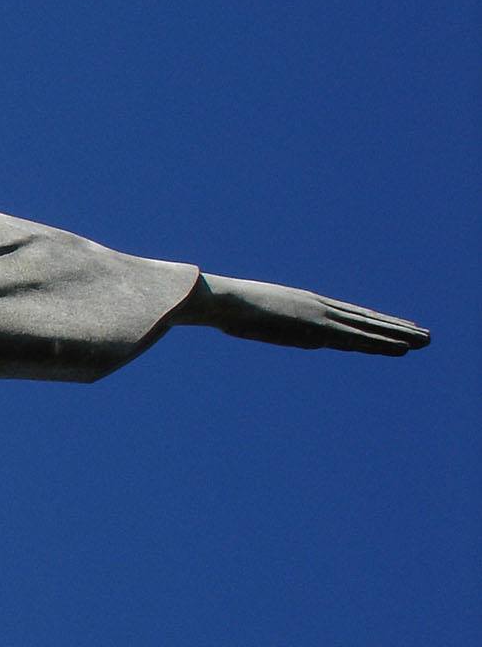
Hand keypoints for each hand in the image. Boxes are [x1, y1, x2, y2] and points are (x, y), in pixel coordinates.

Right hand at [178, 274, 429, 355]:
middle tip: (426, 335)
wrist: (221, 299)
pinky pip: (357, 338)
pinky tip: (403, 347)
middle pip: (366, 319)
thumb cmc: (227, 308)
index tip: (397, 327)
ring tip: (426, 340)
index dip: (375, 322)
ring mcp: (320, 316)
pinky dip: (382, 342)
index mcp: (306, 306)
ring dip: (399, 335)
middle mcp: (320, 308)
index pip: (349, 315)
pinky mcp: (317, 326)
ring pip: (369, 327)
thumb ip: (279, 327)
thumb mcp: (255, 319)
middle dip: (396, 328)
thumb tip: (289, 336)